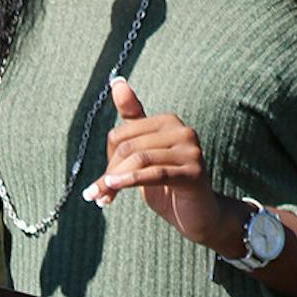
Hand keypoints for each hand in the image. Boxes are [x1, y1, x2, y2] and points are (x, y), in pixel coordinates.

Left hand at [81, 78, 234, 250]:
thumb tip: (117, 81)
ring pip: (139, 160)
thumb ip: (132, 120)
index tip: (103, 181)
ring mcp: (191, 151)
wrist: (199, 215)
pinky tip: (113, 190)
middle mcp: (182, 131)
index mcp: (167, 122)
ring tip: (101, 197)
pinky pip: (155, 173)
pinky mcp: (194, 172)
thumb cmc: (168, 183)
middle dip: (109, 172)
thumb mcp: (146, 152)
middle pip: (128, 147)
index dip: (107, 159)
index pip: (121, 134)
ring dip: (114, 181)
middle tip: (97, 194)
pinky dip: (129, 181)